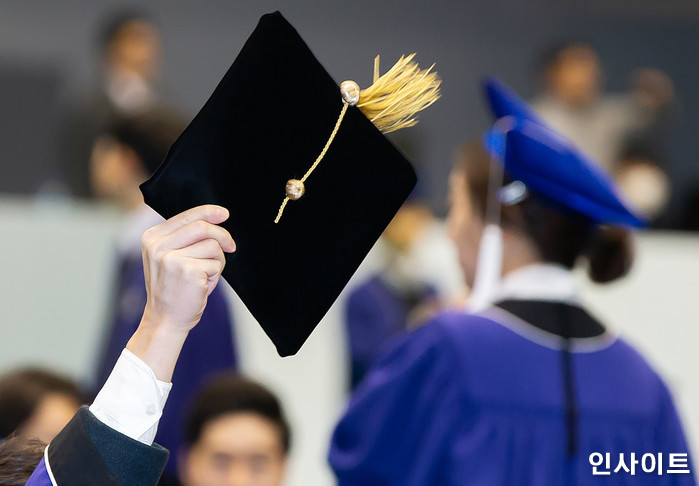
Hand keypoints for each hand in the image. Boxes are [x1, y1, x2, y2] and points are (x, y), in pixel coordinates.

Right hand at [141, 204, 235, 332]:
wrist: (165, 320)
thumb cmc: (172, 289)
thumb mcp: (169, 258)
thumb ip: (184, 238)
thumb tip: (215, 218)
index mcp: (152, 238)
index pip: (186, 216)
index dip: (209, 212)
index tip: (224, 214)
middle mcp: (157, 245)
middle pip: (202, 227)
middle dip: (223, 236)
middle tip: (231, 246)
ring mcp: (171, 258)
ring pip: (213, 246)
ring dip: (217, 261)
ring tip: (205, 276)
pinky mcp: (187, 270)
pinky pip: (216, 264)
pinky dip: (215, 275)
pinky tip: (202, 286)